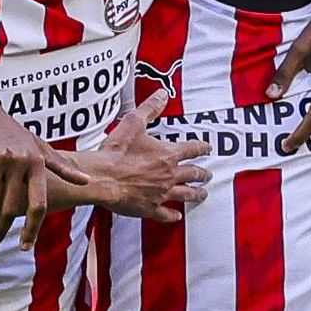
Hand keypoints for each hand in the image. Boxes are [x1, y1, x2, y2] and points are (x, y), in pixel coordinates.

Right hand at [0, 94, 67, 245]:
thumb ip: (60, 166)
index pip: (39, 204)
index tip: (25, 247)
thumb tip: (86, 181)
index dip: (32, 229)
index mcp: (37, 162)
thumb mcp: (36, 145)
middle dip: (1, 231)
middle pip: (12, 207)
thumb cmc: (8, 131)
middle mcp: (20, 159)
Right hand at [72, 90, 212, 221]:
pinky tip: (177, 216)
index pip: (192, 149)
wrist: (102, 177)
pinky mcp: (149, 208)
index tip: (208, 148)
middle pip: (192, 174)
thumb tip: (162, 94)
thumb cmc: (117, 151)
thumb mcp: (133, 123)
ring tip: (203, 194)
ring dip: (195, 194)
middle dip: (202, 173)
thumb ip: (150, 109)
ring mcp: (161, 193)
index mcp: (168, 154)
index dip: (202, 147)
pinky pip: (165, 213)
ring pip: (184, 195)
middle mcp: (169, 175)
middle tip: (208, 175)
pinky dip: (172, 215)